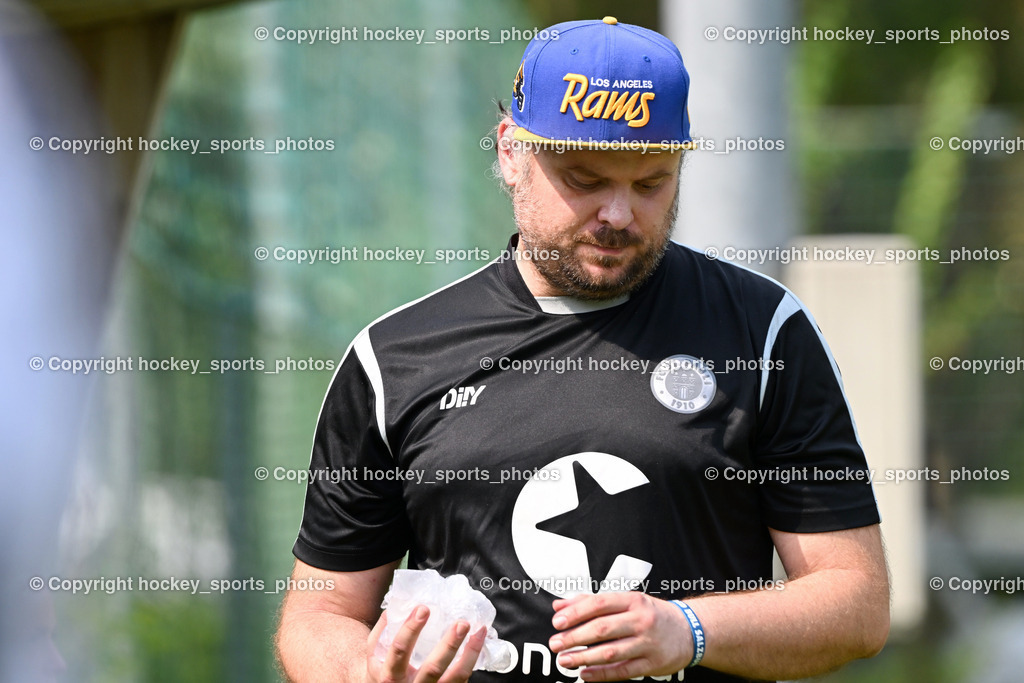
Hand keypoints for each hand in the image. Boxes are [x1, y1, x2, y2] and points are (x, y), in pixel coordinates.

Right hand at [366, 606, 486, 682]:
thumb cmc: (381, 672)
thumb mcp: (373, 654)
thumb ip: (382, 631)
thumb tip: (396, 607)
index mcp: (390, 675)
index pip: (399, 651)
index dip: (410, 629)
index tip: (423, 608)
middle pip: (433, 668)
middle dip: (449, 644)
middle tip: (462, 623)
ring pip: (455, 677)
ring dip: (470, 654)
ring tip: (479, 631)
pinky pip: (462, 679)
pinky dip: (472, 660)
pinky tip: (478, 642)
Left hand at [548, 592, 692, 680]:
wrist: (690, 630)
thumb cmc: (652, 614)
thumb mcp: (626, 601)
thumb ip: (590, 602)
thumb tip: (559, 606)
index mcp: (633, 600)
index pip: (599, 603)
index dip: (575, 613)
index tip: (557, 622)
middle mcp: (641, 620)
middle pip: (602, 628)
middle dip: (574, 637)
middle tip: (555, 644)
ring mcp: (648, 643)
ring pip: (611, 652)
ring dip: (584, 657)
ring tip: (565, 660)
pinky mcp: (653, 664)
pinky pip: (624, 671)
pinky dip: (602, 674)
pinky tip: (585, 674)